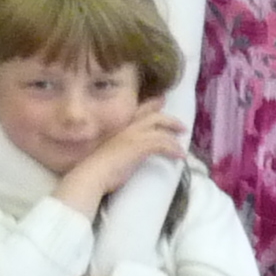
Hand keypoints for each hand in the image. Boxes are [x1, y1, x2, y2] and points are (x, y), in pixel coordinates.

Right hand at [52, 105, 187, 215]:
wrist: (92, 174)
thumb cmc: (96, 168)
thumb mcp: (108, 152)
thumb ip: (119, 148)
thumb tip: (127, 154)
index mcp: (118, 127)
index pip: (138, 111)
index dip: (151, 106)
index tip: (161, 102)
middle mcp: (127, 126)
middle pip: (153, 116)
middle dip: (169, 119)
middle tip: (181, 125)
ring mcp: (134, 134)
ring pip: (160, 127)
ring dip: (174, 134)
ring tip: (183, 143)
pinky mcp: (140, 145)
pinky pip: (163, 143)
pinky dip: (174, 149)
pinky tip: (180, 156)